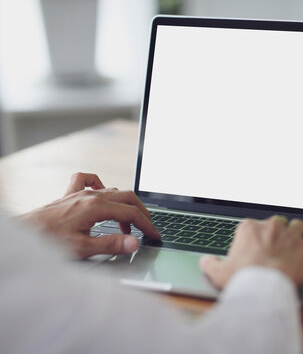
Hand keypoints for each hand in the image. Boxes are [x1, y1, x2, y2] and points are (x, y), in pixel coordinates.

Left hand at [18, 172, 159, 257]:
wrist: (23, 234)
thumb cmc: (48, 242)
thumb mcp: (83, 248)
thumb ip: (112, 245)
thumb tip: (135, 243)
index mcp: (97, 207)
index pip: (131, 213)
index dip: (146, 225)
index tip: (154, 235)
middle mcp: (91, 196)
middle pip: (127, 197)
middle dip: (142, 213)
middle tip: (148, 228)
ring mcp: (80, 193)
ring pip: (113, 191)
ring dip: (125, 205)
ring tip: (127, 225)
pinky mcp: (70, 195)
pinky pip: (88, 180)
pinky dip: (99, 184)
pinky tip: (101, 192)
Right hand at [199, 216, 302, 287]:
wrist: (262, 287)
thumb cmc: (241, 279)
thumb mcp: (218, 273)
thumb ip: (210, 264)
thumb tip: (205, 261)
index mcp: (249, 228)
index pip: (254, 226)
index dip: (256, 240)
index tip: (256, 253)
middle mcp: (271, 227)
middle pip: (278, 223)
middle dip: (278, 235)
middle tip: (276, 252)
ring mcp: (291, 236)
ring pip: (299, 226)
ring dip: (299, 235)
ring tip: (298, 247)